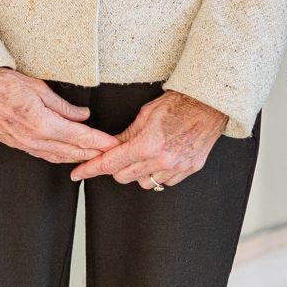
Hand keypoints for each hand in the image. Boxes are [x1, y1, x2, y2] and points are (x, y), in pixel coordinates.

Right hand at [0, 69, 118, 164]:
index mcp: (41, 123)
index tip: (113, 144)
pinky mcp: (14, 143)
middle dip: (93, 154)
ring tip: (94, 158)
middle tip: (111, 154)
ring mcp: (22, 144)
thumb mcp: (39, 87)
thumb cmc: (3, 82)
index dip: (98, 142)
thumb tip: (83, 117)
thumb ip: (63, 106)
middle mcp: (32, 138)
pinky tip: (67, 156)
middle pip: (70, 151)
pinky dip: (58, 157)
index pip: (78, 136)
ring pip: (56, 157)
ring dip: (76, 158)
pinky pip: (41, 155)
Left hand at [68, 91, 229, 187]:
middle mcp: (162, 161)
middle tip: (117, 154)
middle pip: (124, 176)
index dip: (90, 169)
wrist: (208, 104)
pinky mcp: (189, 170)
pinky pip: (164, 181)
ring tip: (142, 155)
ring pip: (144, 182)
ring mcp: (177, 168)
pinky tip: (159, 159)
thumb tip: (108, 147)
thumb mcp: (144, 115)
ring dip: (137, 172)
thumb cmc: (177, 104)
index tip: (78, 173)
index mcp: (148, 145)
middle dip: (115, 167)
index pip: (111, 163)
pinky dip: (157, 174)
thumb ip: (125, 135)